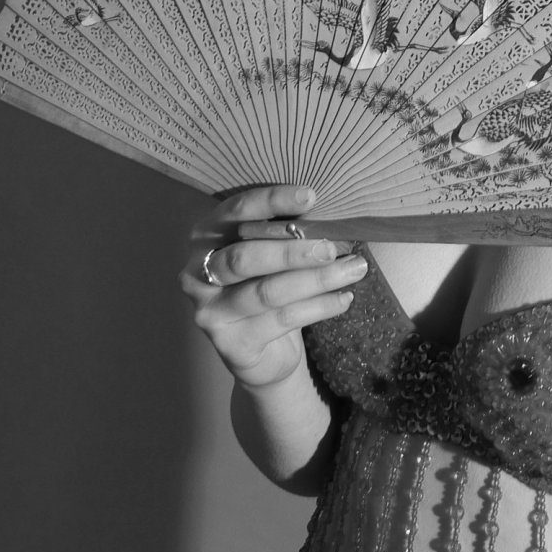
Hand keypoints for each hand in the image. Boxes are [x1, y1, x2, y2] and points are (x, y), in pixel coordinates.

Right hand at [179, 184, 366, 390]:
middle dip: (292, 252)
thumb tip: (328, 211)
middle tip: (332, 248)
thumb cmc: (268, 289)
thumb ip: (285, 234)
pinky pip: (282, 320)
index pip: (234, 213)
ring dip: (316, 279)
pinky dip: (319, 307)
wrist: (265, 355)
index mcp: (205, 238)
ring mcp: (211, 313)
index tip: (310, 196)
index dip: (270, 202)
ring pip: (267, 292)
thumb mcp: (271, 256)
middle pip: (244, 258)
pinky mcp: (232, 344)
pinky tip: (343, 299)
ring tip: (353, 269)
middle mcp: (198, 274)